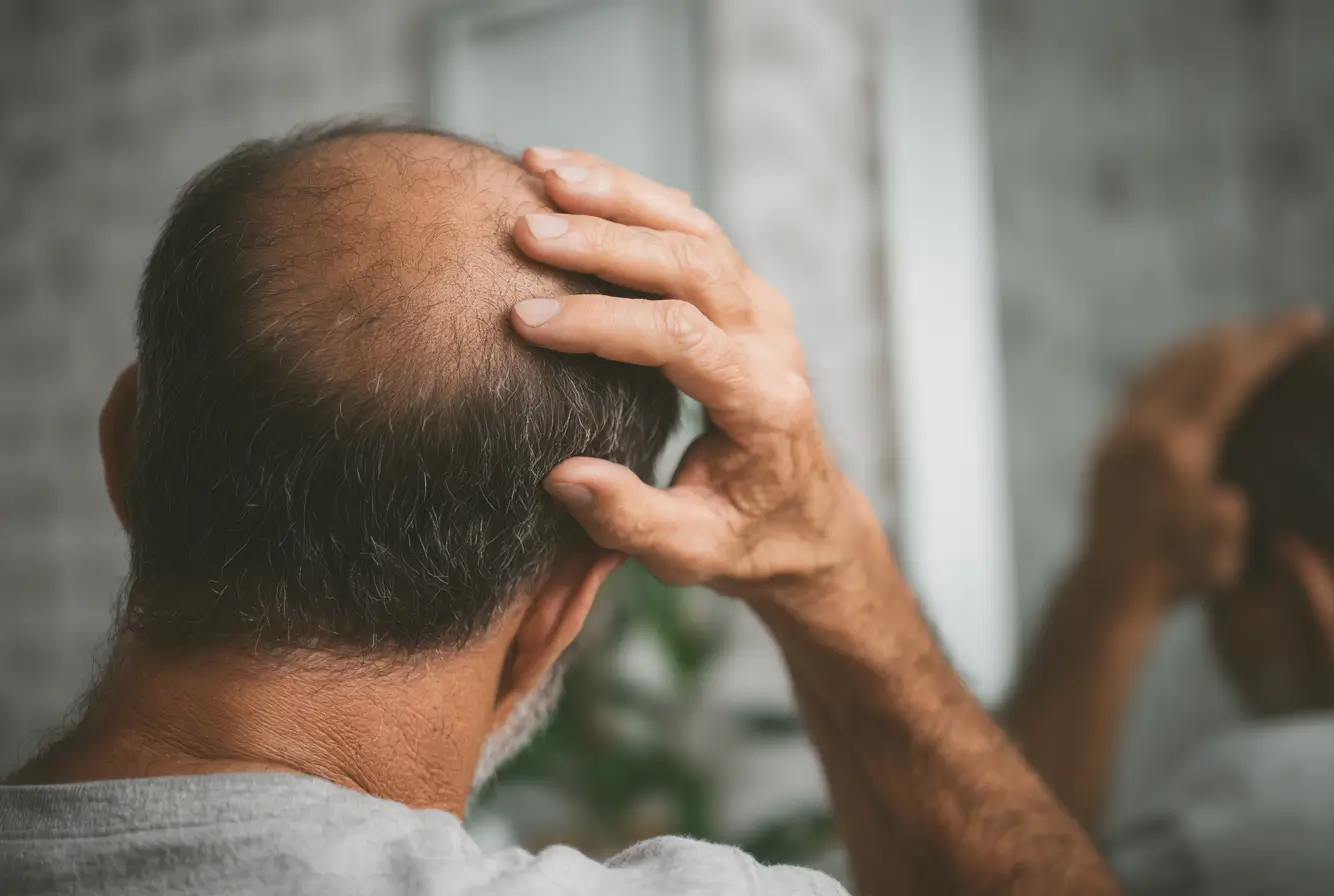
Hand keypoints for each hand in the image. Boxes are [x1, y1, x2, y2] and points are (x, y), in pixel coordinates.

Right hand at [509, 148, 883, 603]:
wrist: (805, 517)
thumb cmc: (746, 538)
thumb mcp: (692, 553)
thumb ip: (632, 519)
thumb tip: (562, 476)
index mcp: (764, 403)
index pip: (681, 339)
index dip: (601, 323)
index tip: (525, 320)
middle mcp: (772, 342)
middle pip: (692, 264)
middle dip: (603, 241)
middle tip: (525, 230)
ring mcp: (762, 309)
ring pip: (693, 228)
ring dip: (616, 194)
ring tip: (538, 169)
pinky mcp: (743, 294)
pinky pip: (690, 227)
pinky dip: (631, 195)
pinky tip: (572, 174)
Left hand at [1085, 311, 1323, 597]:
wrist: (1113, 584)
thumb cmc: (1178, 575)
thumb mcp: (1215, 563)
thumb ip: (1225, 529)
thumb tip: (1231, 499)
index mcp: (1180, 452)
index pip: (1232, 375)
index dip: (1273, 342)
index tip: (1309, 320)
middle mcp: (1146, 432)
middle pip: (1202, 358)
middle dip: (1250, 334)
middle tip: (1289, 322)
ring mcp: (1121, 432)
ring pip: (1167, 364)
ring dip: (1209, 343)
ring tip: (1248, 334)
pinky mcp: (1108, 439)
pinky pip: (1142, 383)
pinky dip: (1174, 363)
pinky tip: (1196, 361)